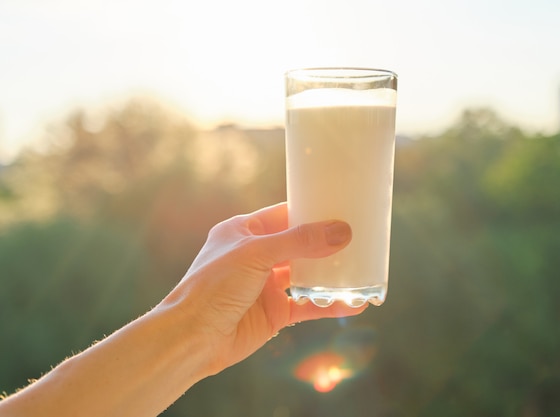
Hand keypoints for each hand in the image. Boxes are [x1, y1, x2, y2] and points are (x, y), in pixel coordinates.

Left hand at [159, 202, 366, 376]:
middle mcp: (255, 257)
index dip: (310, 211)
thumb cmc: (213, 286)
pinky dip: (330, 305)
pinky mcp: (274, 313)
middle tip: (358, 236)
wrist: (192, 337)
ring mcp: (265, 286)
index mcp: (243, 232)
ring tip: (361, 267)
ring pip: (306, 275)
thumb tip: (342, 231)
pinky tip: (355, 303)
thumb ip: (299, 242)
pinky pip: (308, 306)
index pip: (282, 215)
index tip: (340, 207)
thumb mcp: (256, 254)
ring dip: (330, 274)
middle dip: (325, 242)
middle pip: (298, 244)